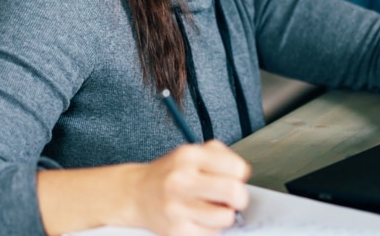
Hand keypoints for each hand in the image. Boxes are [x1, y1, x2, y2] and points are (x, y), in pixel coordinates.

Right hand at [128, 140, 250, 235]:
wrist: (136, 194)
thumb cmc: (171, 174)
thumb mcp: (192, 153)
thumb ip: (221, 157)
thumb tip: (243, 176)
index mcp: (189, 156)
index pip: (236, 168)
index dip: (240, 175)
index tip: (234, 178)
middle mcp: (181, 181)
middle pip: (233, 192)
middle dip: (240, 197)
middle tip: (233, 198)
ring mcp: (177, 208)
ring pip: (225, 217)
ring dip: (225, 214)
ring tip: (213, 208)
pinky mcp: (176, 231)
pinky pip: (212, 234)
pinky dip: (211, 228)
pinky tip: (200, 218)